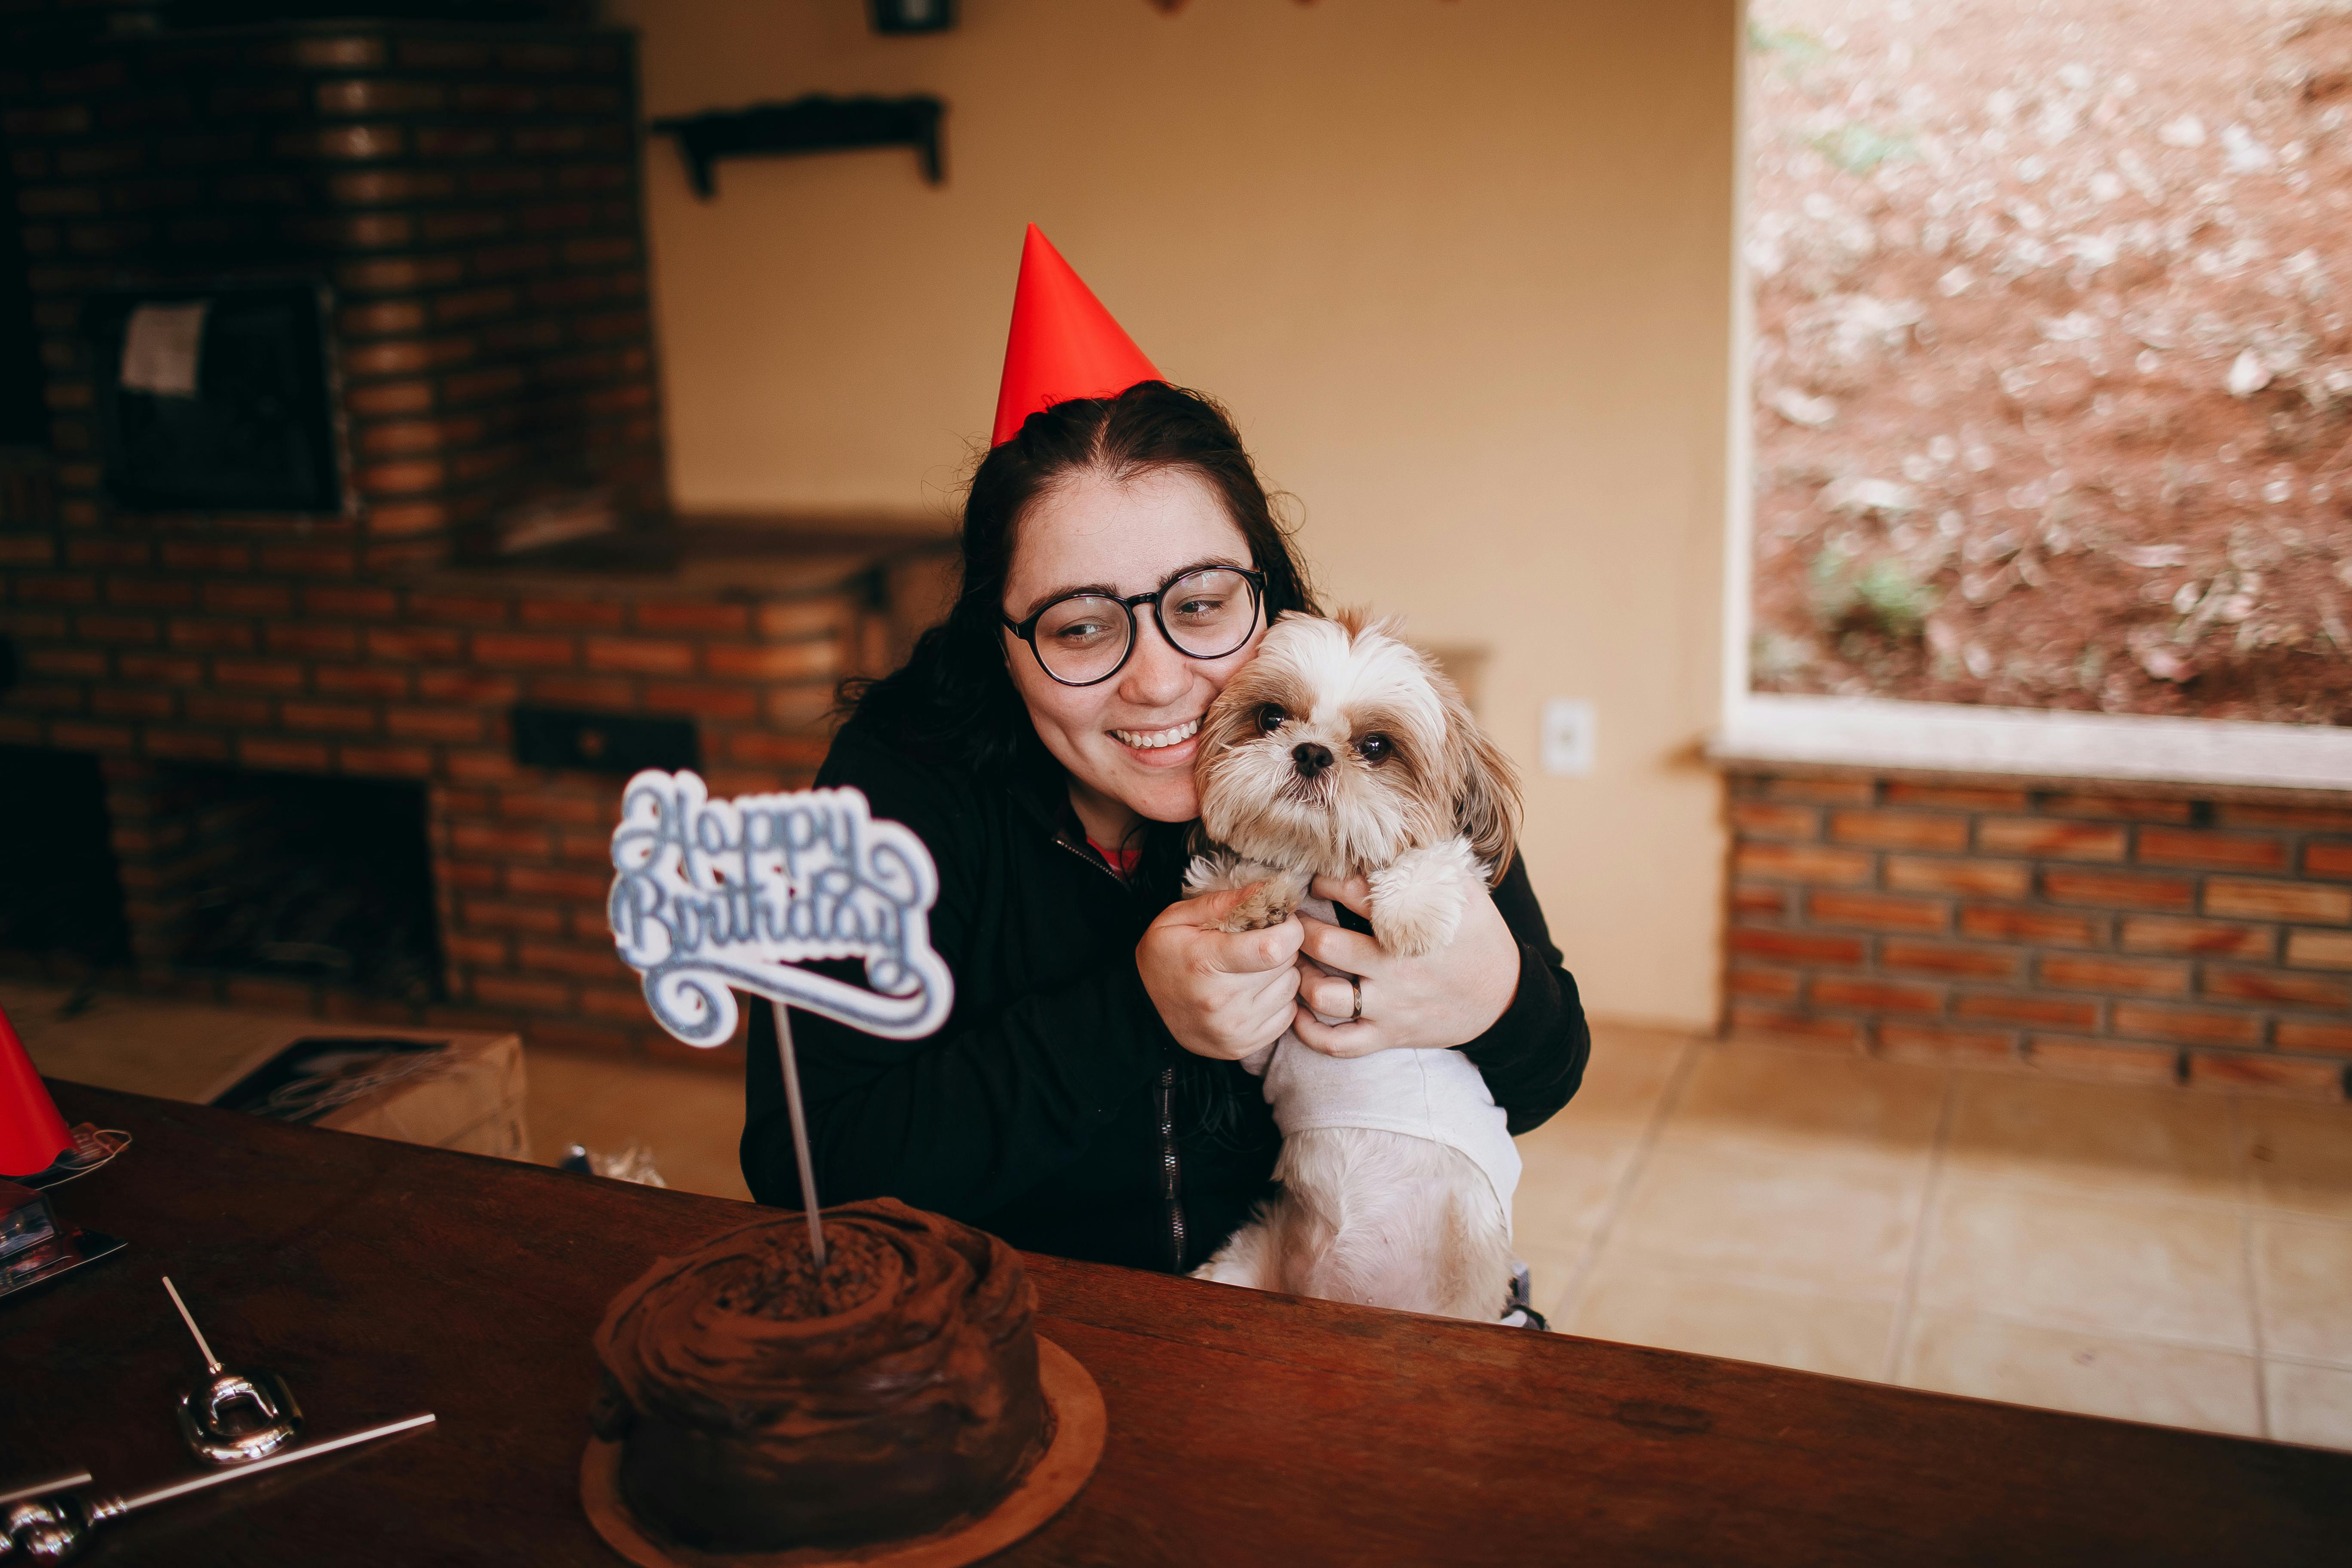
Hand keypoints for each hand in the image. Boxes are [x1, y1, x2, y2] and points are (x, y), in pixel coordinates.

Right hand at [1138, 882, 1308, 1060]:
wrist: (1142, 1012)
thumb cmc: (1163, 958)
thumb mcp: (1177, 918)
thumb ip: (1222, 902)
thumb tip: (1268, 889)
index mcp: (1206, 962)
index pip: (1275, 947)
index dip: (1289, 928)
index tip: (1280, 920)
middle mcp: (1224, 1001)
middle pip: (1287, 964)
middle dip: (1282, 946)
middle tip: (1259, 941)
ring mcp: (1236, 1028)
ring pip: (1292, 988)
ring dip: (1281, 973)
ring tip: (1254, 968)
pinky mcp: (1244, 1046)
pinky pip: (1287, 1015)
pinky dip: (1277, 999)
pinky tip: (1254, 992)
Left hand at [1290, 873, 1518, 1058]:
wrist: (1504, 996)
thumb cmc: (1478, 936)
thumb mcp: (1465, 891)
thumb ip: (1429, 862)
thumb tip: (1392, 834)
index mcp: (1411, 924)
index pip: (1351, 893)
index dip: (1324, 881)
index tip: (1316, 878)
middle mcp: (1396, 966)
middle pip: (1325, 944)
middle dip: (1297, 927)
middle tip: (1288, 918)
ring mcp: (1391, 1005)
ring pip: (1323, 995)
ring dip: (1297, 976)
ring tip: (1291, 959)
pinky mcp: (1390, 1035)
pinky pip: (1338, 1043)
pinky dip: (1309, 1032)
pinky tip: (1296, 1013)